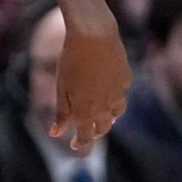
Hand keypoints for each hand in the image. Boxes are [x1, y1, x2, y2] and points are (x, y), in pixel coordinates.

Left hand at [51, 14, 131, 148]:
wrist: (94, 35)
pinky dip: (115, 96)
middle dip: (95, 133)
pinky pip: (121, 92)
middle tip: (87, 132)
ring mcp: (119, 92)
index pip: (85, 136)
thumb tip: (55, 134)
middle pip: (103, 128)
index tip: (74, 146)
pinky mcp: (126, 78)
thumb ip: (61, 113)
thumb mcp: (61, 88)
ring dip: (109, 118)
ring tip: (103, 116)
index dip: (80, 143)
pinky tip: (110, 90)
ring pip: (117, 113)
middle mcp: (105, 106)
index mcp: (86, 112)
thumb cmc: (71, 61)